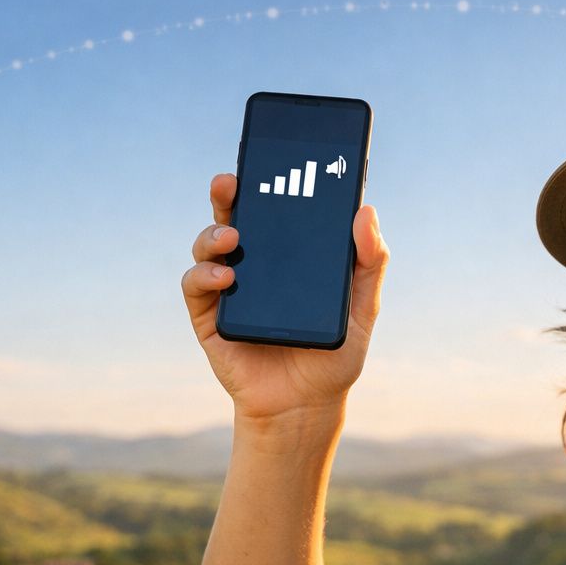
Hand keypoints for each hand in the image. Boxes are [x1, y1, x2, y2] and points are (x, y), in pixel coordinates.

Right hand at [181, 172, 388, 421]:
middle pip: (235, 217)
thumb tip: (367, 211)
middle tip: (233, 180)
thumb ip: (369, 263)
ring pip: (209, 245)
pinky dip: (204, 273)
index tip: (272, 157)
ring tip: (232, 236)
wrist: (304, 407)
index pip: (275, 209)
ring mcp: (228, 288)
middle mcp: (254, 264)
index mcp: (288, 257)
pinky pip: (196, 285)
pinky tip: (225, 275)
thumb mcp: (362, 309)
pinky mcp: (209, 317)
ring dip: (214, 233)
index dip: (269, 180)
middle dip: (230, 193)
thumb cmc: (334, 358)